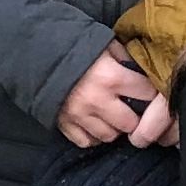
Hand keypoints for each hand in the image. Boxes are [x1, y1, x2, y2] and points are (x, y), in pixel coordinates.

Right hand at [56, 49, 172, 149]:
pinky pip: (87, 142)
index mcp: (111, 77)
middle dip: (134, 116)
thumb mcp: (104, 44)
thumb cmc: (74, 47)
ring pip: (110, 136)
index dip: (149, 92)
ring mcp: (80, 115)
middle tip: (131, 109)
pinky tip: (94, 124)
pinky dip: (93, 135)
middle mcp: (98, 100)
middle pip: (130, 123)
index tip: (147, 91)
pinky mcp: (65, 124)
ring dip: (113, 127)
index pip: (146, 94)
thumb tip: (142, 68)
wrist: (35, 53)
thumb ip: (125, 56)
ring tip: (112, 116)